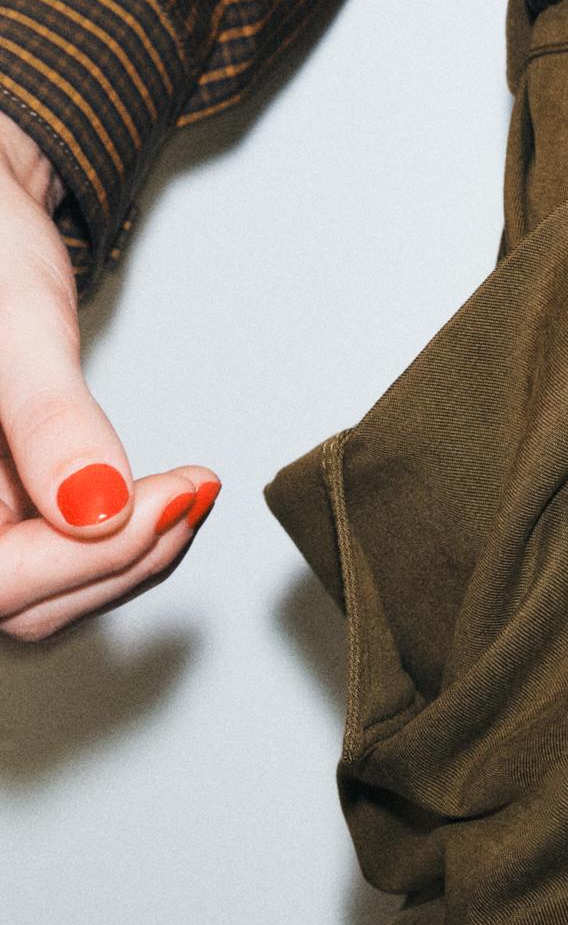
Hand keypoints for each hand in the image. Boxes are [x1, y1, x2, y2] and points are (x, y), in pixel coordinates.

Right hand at [0, 111, 219, 644]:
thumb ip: (48, 417)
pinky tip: (162, 497)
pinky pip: (53, 558)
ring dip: (128, 554)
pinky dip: (117, 538)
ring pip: (40, 592)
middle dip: (120, 558)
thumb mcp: (17, 322)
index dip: (82, 559)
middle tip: (193, 492)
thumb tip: (96, 507)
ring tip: (189, 492)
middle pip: (17, 601)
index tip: (167, 500)